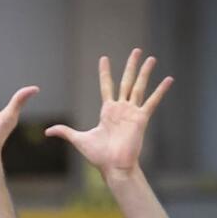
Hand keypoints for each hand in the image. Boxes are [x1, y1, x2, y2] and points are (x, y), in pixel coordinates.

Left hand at [45, 48, 172, 176]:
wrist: (113, 167)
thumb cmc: (98, 156)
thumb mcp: (79, 140)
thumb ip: (65, 132)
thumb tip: (48, 131)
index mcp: (107, 111)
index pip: (106, 86)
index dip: (105, 72)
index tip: (104, 58)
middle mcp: (121, 109)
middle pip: (126, 81)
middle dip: (131, 66)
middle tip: (136, 50)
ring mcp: (132, 112)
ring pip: (139, 87)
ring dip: (145, 72)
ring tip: (151, 58)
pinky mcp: (141, 119)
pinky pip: (152, 102)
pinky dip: (160, 91)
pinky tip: (169, 79)